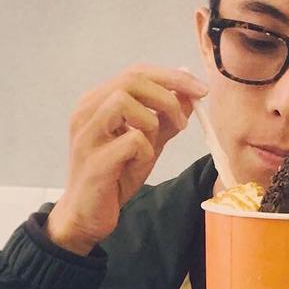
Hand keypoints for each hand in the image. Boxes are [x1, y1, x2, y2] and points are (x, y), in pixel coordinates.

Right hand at [47, 65, 207, 253]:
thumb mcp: (147, 143)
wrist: (87, 215)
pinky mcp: (94, 160)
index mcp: (97, 102)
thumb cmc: (114, 177)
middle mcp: (86, 111)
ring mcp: (87, 134)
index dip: (172, 76)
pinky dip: (145, 151)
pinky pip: (131, 141)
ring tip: (154, 145)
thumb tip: (190, 94)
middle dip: (168, 95)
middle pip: (131, 80)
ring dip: (152, 121)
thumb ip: (166, 119)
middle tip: (184, 121)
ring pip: (124, 101)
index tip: (201, 90)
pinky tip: (137, 166)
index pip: (136, 72)